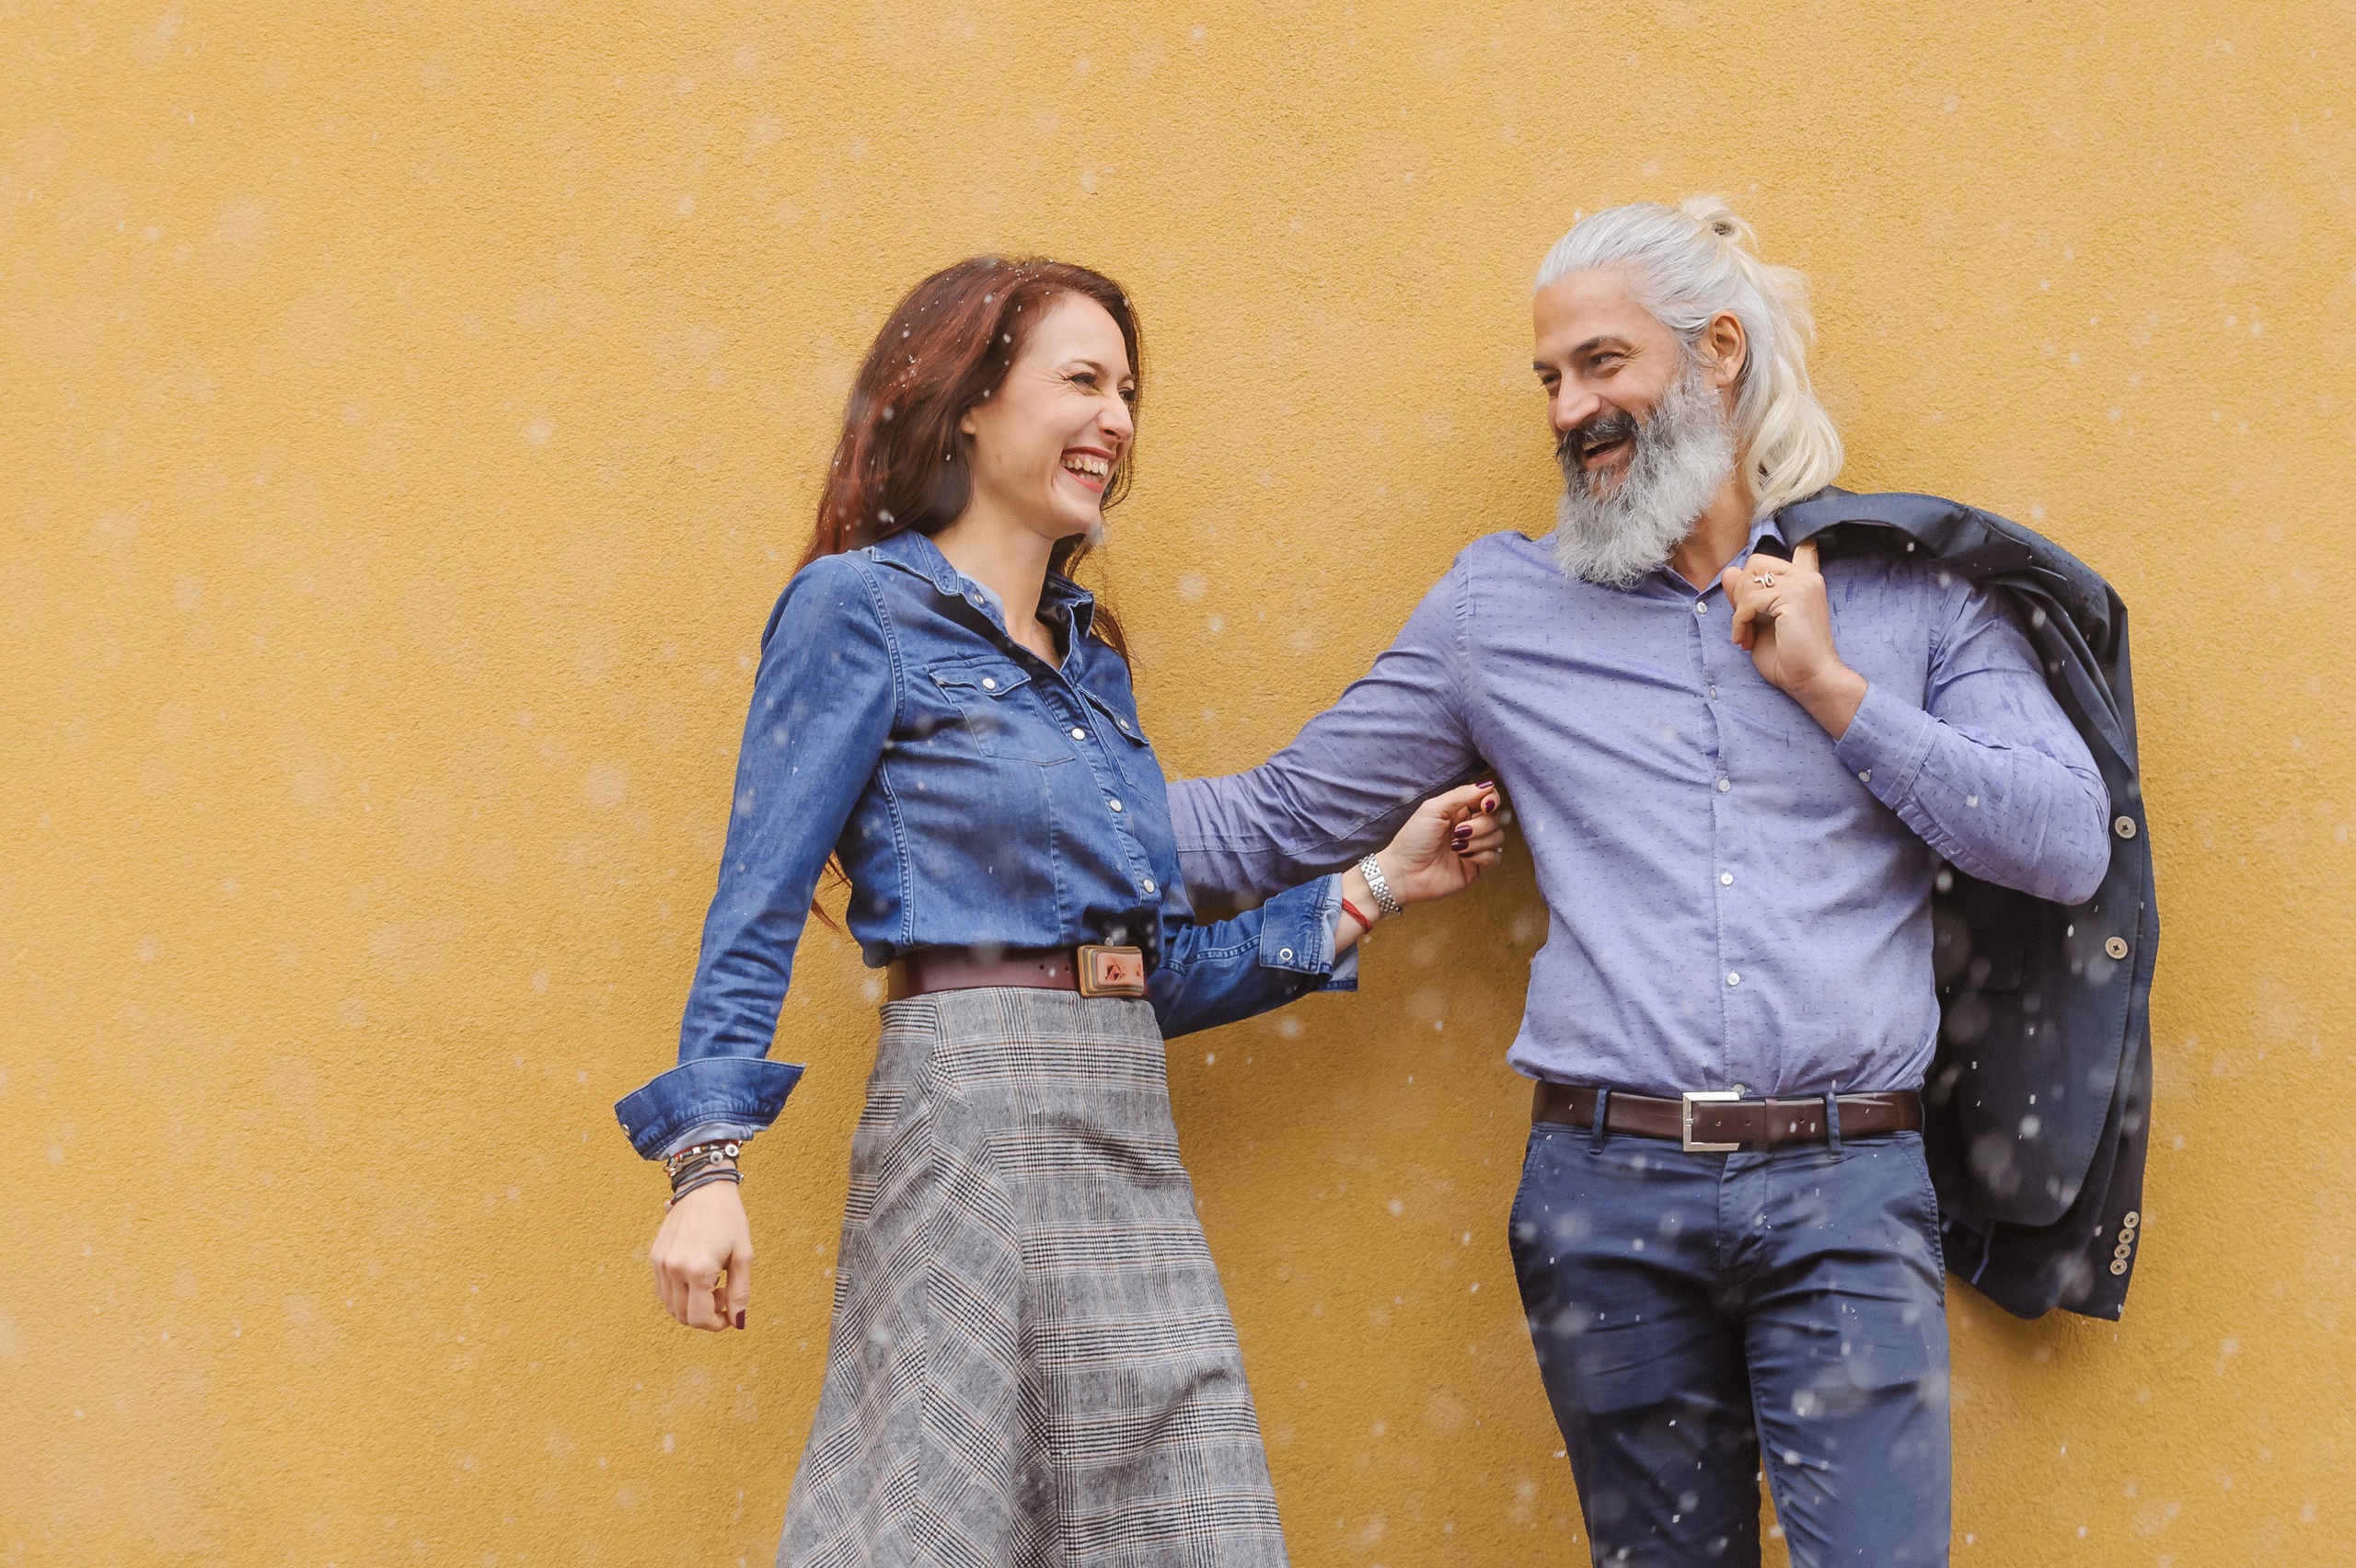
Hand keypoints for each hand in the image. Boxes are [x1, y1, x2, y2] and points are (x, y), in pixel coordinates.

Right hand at [650, 1175, 751, 1330]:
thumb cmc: (728, 1218)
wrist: (704, 1187)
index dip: (716, 1325)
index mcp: (698, 1270)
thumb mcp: (743, 1255)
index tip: (729, 1316)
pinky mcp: (655, 1257)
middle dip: (705, 1316)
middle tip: (723, 1294)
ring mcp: (661, 1263)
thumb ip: (740, 1292)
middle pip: (683, 1316)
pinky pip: (663, 1291)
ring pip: (671, 1306)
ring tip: (711, 1283)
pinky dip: (679, 1294)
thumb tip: (737, 1321)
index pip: (700, 1318)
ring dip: (691, 1306)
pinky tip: (696, 1277)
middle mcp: (674, 1269)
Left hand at [1359, 781, 1506, 915]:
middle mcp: (1470, 826)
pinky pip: (1496, 857)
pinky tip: (1465, 858)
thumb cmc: (1413, 839)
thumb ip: (1461, 794)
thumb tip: (1488, 785)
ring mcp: (1475, 847)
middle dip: (1481, 825)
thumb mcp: (1433, 809)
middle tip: (1458, 833)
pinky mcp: (1478, 867)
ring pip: (1498, 837)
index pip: (1489, 798)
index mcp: (1460, 810)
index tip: (1485, 806)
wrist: (1405, 873)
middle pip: (1496, 818)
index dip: (1492, 800)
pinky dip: (1484, 856)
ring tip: (1456, 848)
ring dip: (1479, 841)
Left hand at [1720, 540, 1866, 737]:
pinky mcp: (1794, 597)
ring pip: (1749, 580)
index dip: (1774, 560)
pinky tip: (1744, 641)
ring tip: (1744, 636)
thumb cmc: (1788, 657)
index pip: (1794, 548)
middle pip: (1755, 562)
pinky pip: (1750, 600)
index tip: (1761, 584)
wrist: (1810, 680)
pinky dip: (1739, 622)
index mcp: (1804, 580)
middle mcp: (1806, 577)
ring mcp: (1803, 584)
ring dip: (1738, 611)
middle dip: (1741, 592)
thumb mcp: (1759, 621)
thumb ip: (1746, 597)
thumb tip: (1728, 571)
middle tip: (1743, 623)